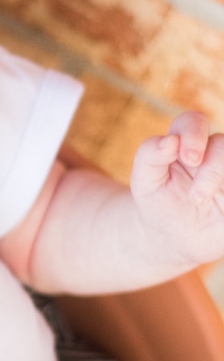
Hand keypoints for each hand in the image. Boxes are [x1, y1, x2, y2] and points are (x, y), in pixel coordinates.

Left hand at [130, 111, 223, 270]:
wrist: (171, 238)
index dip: (194, 134)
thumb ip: (150, 156)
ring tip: (203, 203)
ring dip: (221, 177)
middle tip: (195, 198)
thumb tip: (169, 140)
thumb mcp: (144, 183)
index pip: (193, 122)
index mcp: (185, 143)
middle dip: (211, 171)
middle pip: (222, 145)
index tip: (189, 158)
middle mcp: (212, 154)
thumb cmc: (156, 203)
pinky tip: (222, 209)